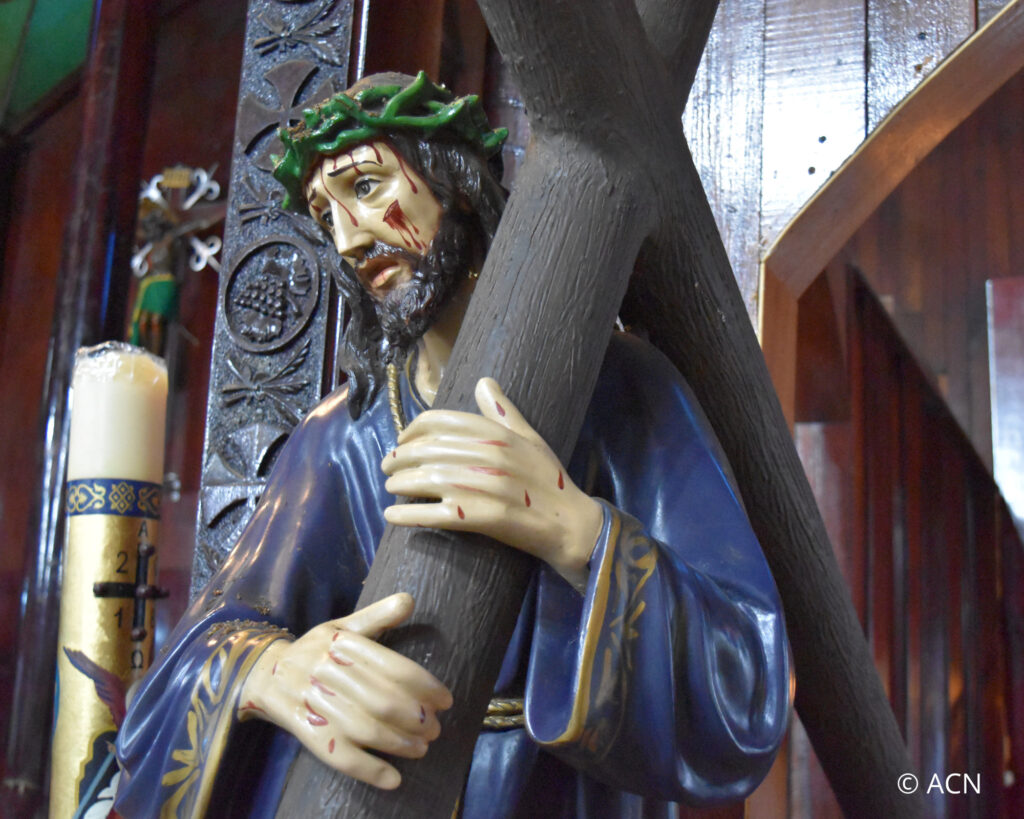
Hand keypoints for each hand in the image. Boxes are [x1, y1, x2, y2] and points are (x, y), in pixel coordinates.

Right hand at [238, 593, 451, 788]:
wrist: (263, 674)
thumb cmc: (313, 650)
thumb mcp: (340, 627)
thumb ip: (377, 616)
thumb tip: (410, 600)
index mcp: (340, 643)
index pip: (393, 666)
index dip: (425, 686)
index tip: (446, 700)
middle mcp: (326, 671)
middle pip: (382, 700)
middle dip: (416, 718)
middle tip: (436, 729)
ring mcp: (314, 702)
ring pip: (365, 729)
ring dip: (399, 744)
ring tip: (422, 748)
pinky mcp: (304, 731)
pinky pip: (339, 755)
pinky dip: (369, 769)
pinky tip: (393, 778)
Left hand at [381, 378, 602, 589]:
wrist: (570, 524)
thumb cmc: (549, 481)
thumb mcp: (530, 438)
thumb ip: (503, 411)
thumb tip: (483, 381)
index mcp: (497, 434)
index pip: (440, 422)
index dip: (412, 430)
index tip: (402, 440)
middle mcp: (489, 456)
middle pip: (427, 451)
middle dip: (399, 458)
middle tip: (387, 466)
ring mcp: (485, 487)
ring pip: (426, 480)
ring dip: (399, 484)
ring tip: (389, 487)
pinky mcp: (483, 518)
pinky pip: (436, 514)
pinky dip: (409, 516)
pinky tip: (393, 517)